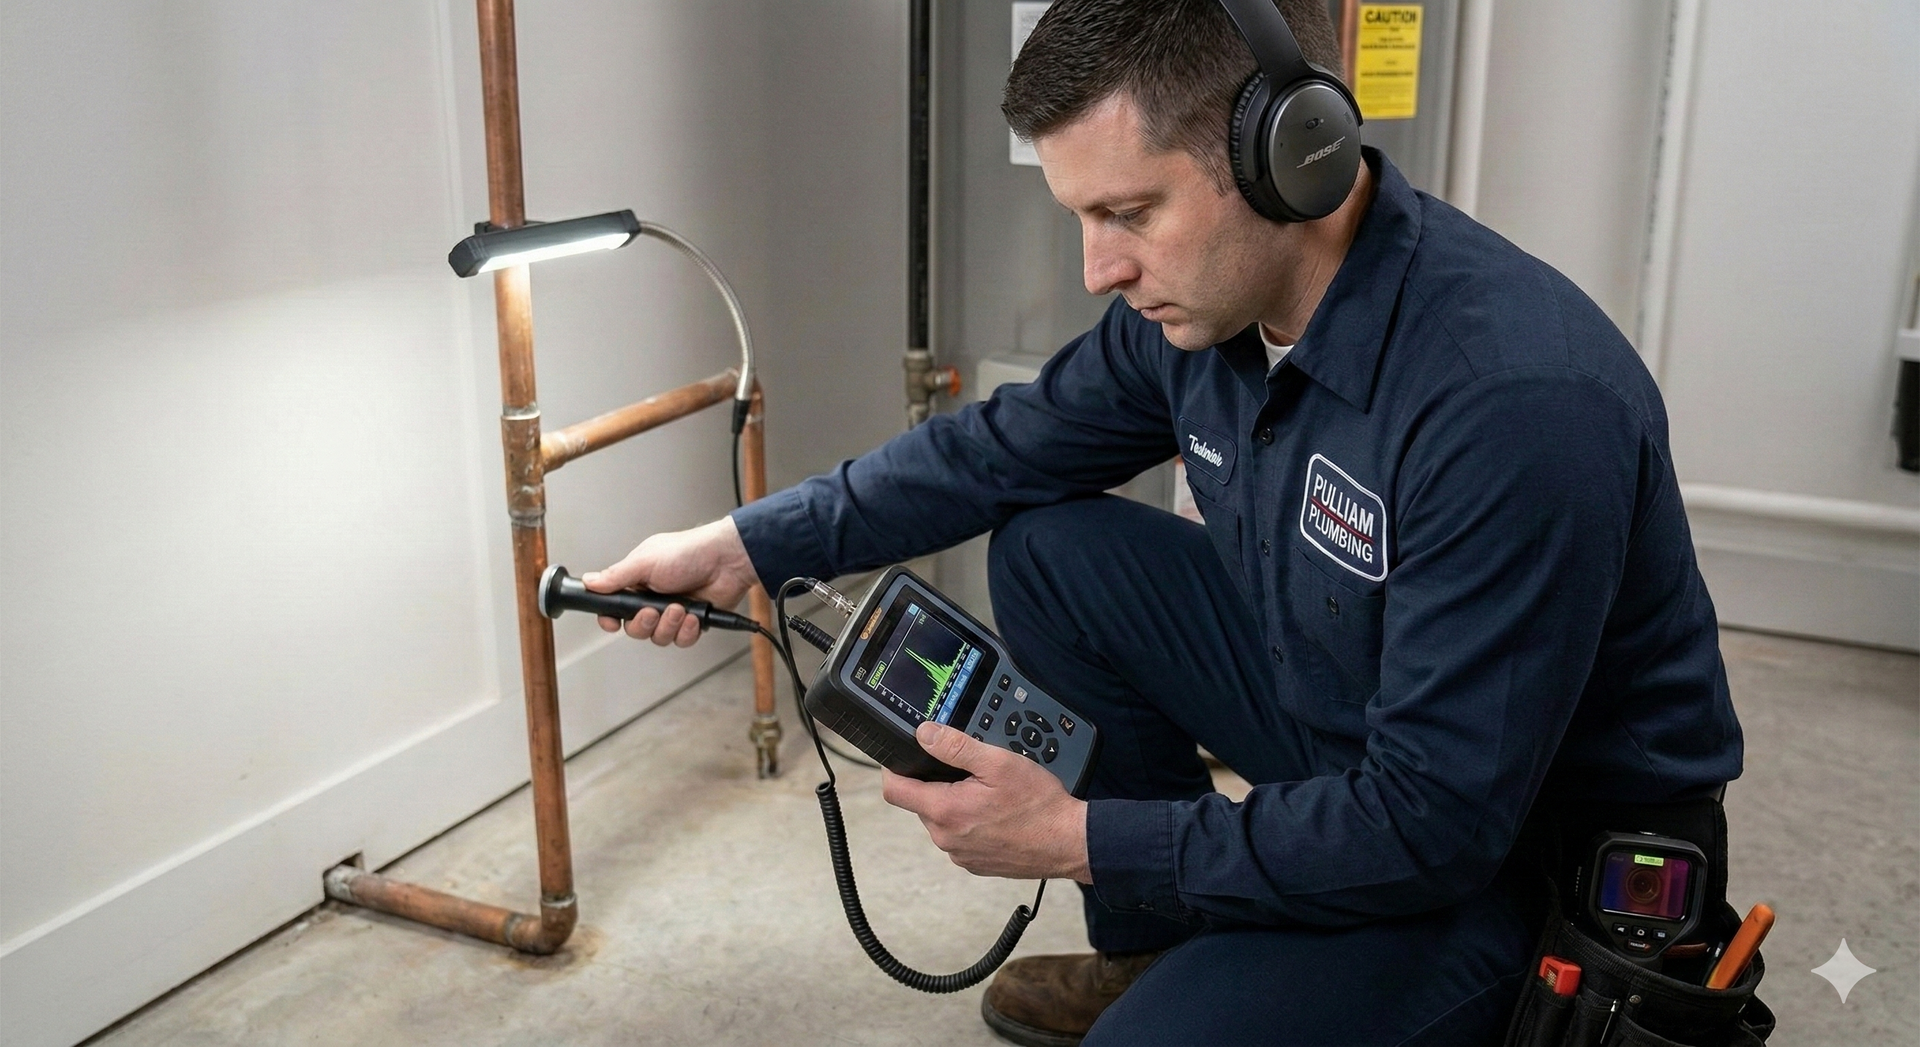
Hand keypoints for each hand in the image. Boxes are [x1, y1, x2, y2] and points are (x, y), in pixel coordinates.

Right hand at [585, 516, 758, 646]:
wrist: (727, 560)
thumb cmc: (689, 552)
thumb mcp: (645, 562)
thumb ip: (616, 577)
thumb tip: (589, 582)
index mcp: (638, 582)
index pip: (614, 608)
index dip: (611, 619)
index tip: (612, 623)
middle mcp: (653, 598)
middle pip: (635, 629)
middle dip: (643, 623)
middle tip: (653, 611)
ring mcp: (673, 612)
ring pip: (658, 637)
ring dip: (668, 626)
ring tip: (680, 608)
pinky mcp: (693, 622)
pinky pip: (681, 640)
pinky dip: (687, 631)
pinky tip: (693, 616)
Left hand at [881, 721, 1090, 882]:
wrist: (1069, 843)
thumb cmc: (1039, 805)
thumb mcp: (998, 763)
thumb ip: (956, 747)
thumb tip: (925, 734)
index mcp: (945, 810)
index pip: (894, 790)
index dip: (893, 768)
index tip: (902, 756)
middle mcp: (945, 837)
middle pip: (921, 802)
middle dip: (937, 783)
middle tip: (968, 771)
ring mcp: (959, 854)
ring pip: (942, 819)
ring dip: (955, 803)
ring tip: (988, 793)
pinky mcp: (974, 864)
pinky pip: (959, 837)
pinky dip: (970, 823)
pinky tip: (996, 814)